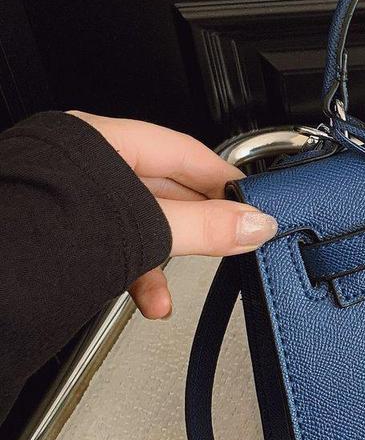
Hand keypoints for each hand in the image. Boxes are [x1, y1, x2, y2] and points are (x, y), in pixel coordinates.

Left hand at [69, 112, 277, 319]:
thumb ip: (206, 227)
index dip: (224, 179)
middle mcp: (81, 163)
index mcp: (99, 139)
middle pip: (163, 188)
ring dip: (163, 261)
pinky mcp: (58, 234)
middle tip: (228, 245)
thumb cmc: (34, 242)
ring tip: (177, 289)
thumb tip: (254, 223)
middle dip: (195, 228)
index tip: (253, 204)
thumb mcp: (142, 230)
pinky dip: (135, 273)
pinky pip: (111, 245)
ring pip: (137, 223)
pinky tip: (148, 300)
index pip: (184, 150)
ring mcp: (68, 199)